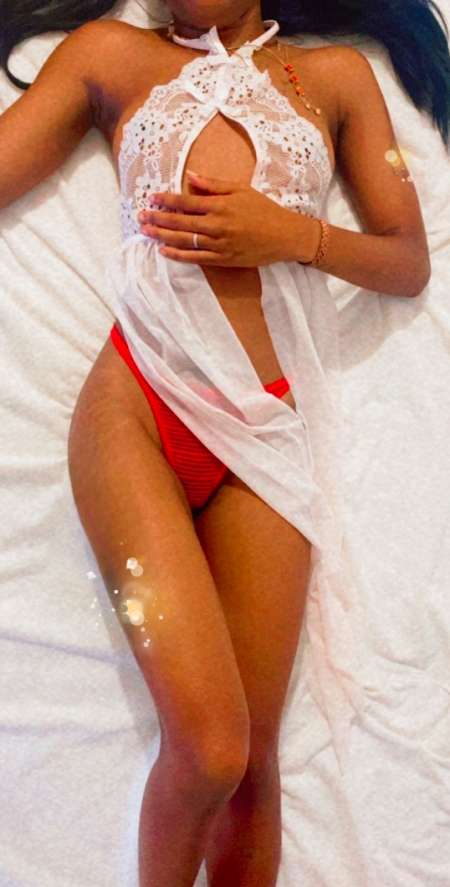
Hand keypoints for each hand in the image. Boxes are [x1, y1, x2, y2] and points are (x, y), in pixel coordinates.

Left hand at [138, 170, 316, 265]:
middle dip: (157, 219)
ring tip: (145, 232)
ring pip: (184, 241)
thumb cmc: (264, 210)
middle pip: (179, 223)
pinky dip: (178, 255)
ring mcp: (219, 244)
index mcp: (220, 205)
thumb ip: (213, 184)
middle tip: (139, 217)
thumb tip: (190, 175)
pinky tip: (163, 251)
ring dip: (162, 237)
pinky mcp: (223, 260)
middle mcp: (217, 225)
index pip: (186, 201)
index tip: (151, 197)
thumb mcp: (240, 190)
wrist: (285, 236)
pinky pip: (195, 258)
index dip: (166, 200)